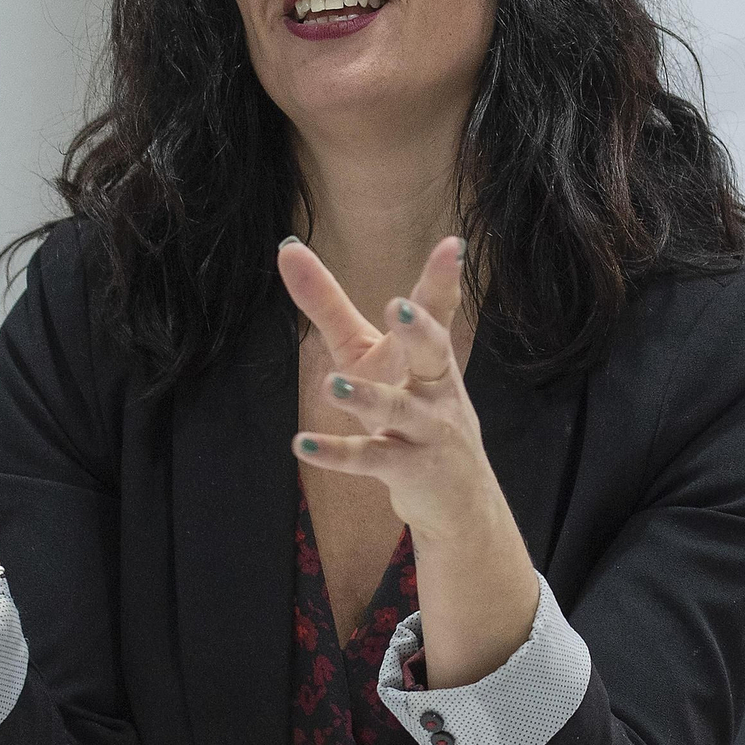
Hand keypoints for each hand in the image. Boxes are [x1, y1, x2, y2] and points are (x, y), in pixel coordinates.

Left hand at [277, 234, 501, 543]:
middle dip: (418, 329)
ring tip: (330, 385)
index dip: (443, 278)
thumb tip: (286, 249)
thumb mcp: (366, 354)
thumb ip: (328, 304)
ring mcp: (424, 429)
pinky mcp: (407, 469)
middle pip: (433, 350)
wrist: (458, 498)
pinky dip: (336, 453)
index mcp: (430, 353)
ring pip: (396, 409)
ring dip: (365, 397)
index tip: (452, 246)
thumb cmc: (408, 408)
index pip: (437, 309)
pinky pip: (369, 458)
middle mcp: (434, 386)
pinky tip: (301, 445)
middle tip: (396, 306)